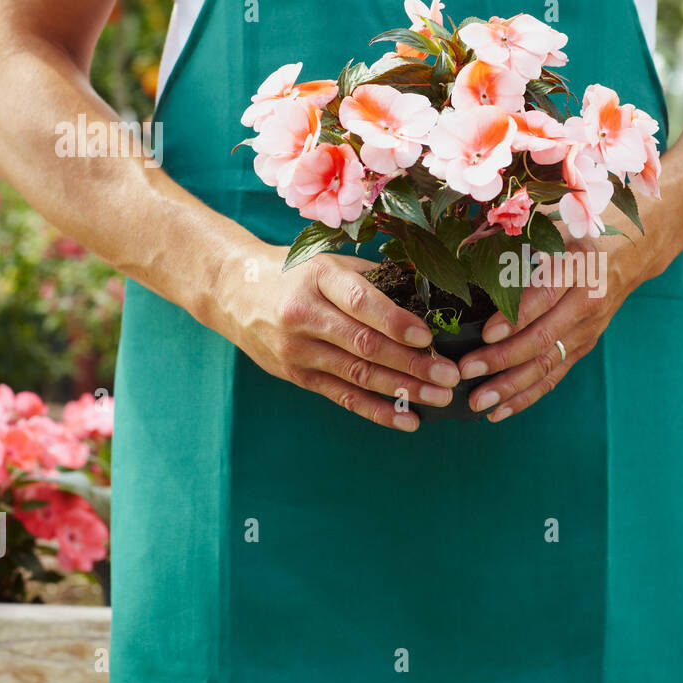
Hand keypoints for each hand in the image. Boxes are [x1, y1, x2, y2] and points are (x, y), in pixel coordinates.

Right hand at [216, 243, 460, 430]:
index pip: (360, 302)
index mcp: (320, 278)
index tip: (428, 337)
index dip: (395, 322)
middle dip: (411, 363)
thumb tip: (431, 295)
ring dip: (401, 390)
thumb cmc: (296, 272)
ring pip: (357, 375)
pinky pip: (342, 396)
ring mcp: (298, 349)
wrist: (233, 290)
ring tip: (438, 397)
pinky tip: (407, 420)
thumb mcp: (330, 262)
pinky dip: (376, 411)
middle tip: (449, 375)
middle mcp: (305, 315)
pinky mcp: (297, 375)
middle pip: (363, 344)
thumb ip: (376, 278)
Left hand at [457, 230, 659, 421]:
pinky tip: (499, 411)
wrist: (631, 252)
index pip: (545, 297)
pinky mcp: (583, 347)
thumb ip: (515, 238)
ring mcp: (586, 330)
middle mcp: (585, 303)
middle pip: (543, 339)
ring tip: (478, 402)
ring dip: (511, 387)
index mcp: (577, 267)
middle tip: (465, 371)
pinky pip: (554, 376)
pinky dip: (526, 396)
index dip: (515, 318)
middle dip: (502, 360)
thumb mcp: (554, 225)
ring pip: (547, 365)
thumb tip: (464, 245)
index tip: (484, 333)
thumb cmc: (580, 232)